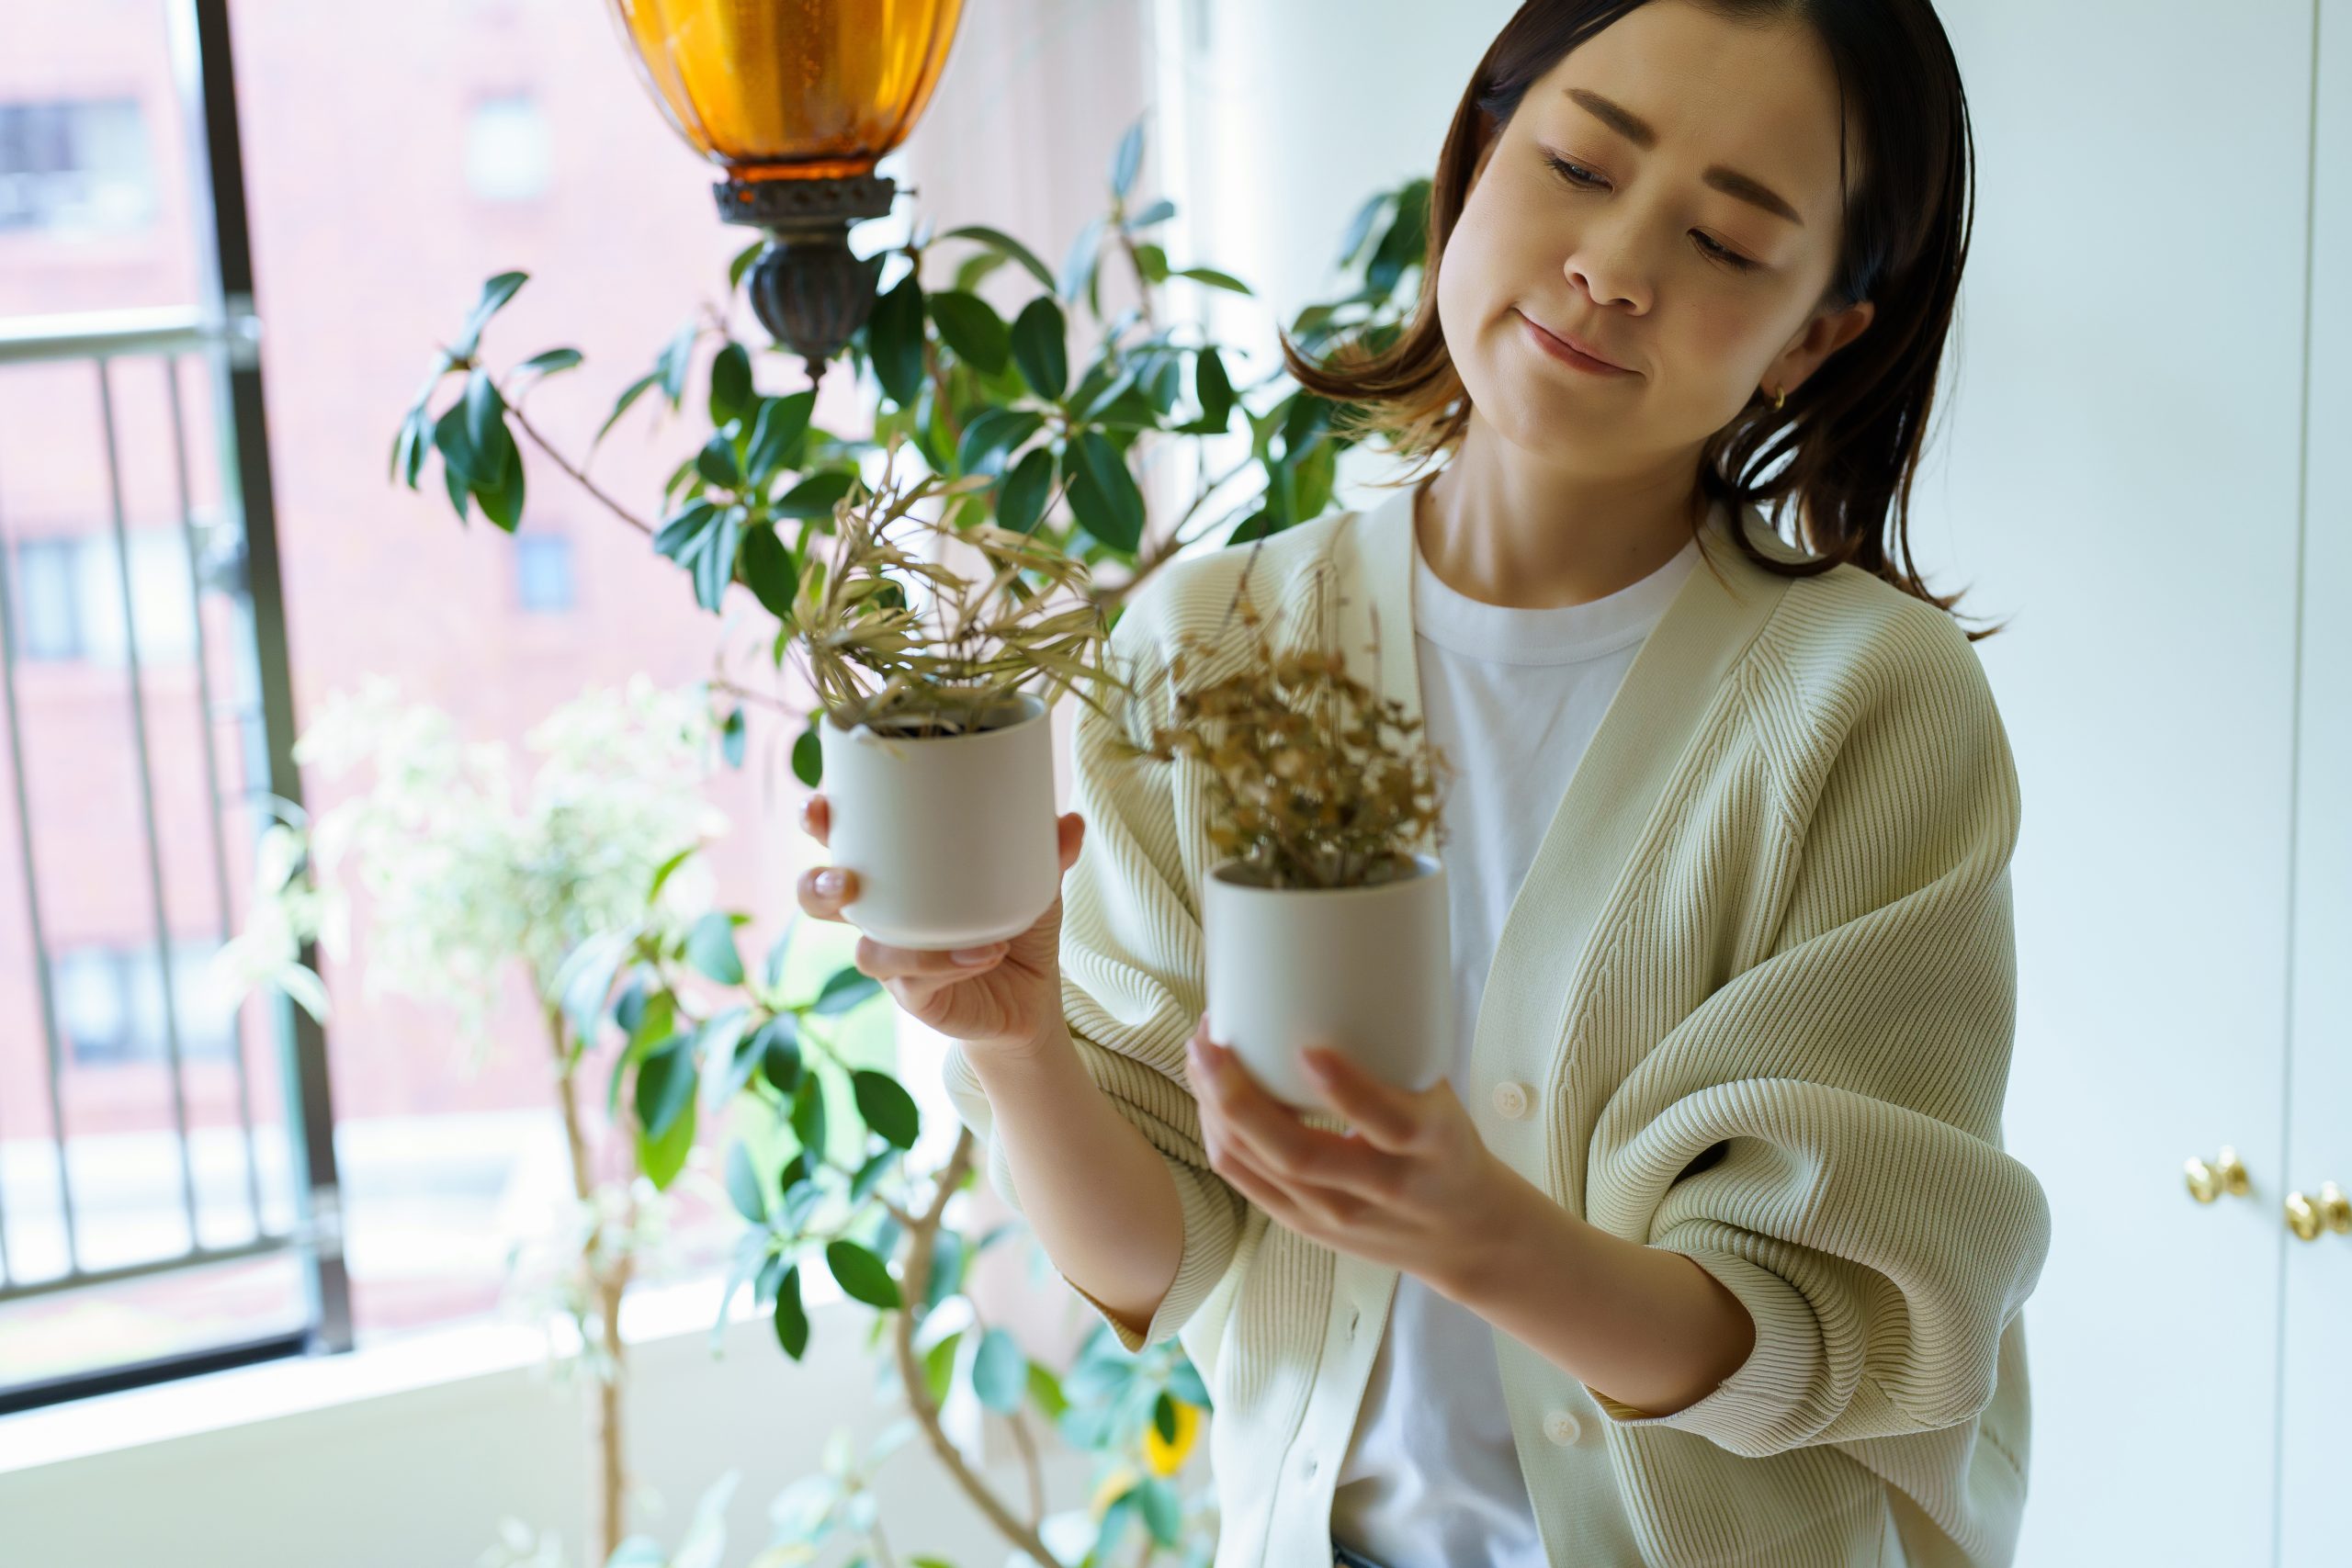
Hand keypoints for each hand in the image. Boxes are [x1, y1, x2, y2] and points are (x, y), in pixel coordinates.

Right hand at [797, 793, 1084, 1056]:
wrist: (1031, 996)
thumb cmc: (1014, 923)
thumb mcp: (1033, 881)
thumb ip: (1045, 852)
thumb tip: (1070, 821)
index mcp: (894, 873)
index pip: (841, 839)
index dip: (819, 822)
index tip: (821, 803)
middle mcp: (880, 916)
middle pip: (817, 897)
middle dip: (817, 883)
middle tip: (844, 877)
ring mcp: (892, 960)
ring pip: (863, 950)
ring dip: (888, 939)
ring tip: (925, 923)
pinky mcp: (914, 997)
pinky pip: (915, 980)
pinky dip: (947, 965)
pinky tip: (985, 953)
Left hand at [1183, 1019, 1516, 1295]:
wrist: (1465, 1234)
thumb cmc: (1445, 1147)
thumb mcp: (1441, 1102)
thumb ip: (1394, 1056)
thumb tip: (1330, 974)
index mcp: (1429, 1146)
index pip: (1390, 1123)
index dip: (1348, 1089)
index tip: (1309, 1049)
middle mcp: (1383, 1189)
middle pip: (1299, 1155)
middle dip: (1241, 1098)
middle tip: (1211, 1041)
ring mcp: (1339, 1216)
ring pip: (1260, 1167)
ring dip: (1218, 1110)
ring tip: (1200, 1056)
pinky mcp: (1306, 1227)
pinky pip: (1246, 1180)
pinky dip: (1219, 1135)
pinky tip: (1207, 1097)